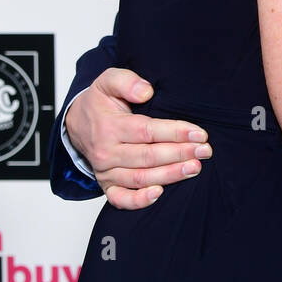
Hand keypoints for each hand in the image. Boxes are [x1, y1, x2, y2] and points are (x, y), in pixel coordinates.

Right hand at [64, 68, 211, 209]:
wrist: (77, 124)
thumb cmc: (99, 103)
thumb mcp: (108, 81)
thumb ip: (126, 81)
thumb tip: (145, 91)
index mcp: (109, 126)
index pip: (147, 131)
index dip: (175, 133)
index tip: (199, 133)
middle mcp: (107, 152)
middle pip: (148, 156)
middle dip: (180, 154)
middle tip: (204, 151)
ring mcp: (106, 171)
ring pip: (141, 177)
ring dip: (170, 175)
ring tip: (194, 168)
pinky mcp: (107, 186)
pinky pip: (121, 199)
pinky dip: (139, 200)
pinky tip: (159, 194)